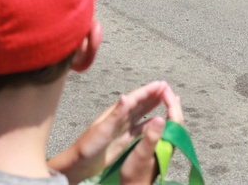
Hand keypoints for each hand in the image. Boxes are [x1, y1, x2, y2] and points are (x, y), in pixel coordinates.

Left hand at [48, 80, 181, 184]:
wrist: (80, 163)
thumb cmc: (89, 146)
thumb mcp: (103, 129)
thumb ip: (116, 114)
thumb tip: (126, 96)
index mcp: (115, 113)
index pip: (135, 99)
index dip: (148, 91)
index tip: (162, 84)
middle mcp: (120, 118)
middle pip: (140, 104)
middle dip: (153, 95)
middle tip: (167, 87)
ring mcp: (122, 128)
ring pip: (140, 114)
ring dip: (152, 106)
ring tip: (164, 99)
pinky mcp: (124, 139)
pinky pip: (140, 128)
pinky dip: (149, 123)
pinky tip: (157, 122)